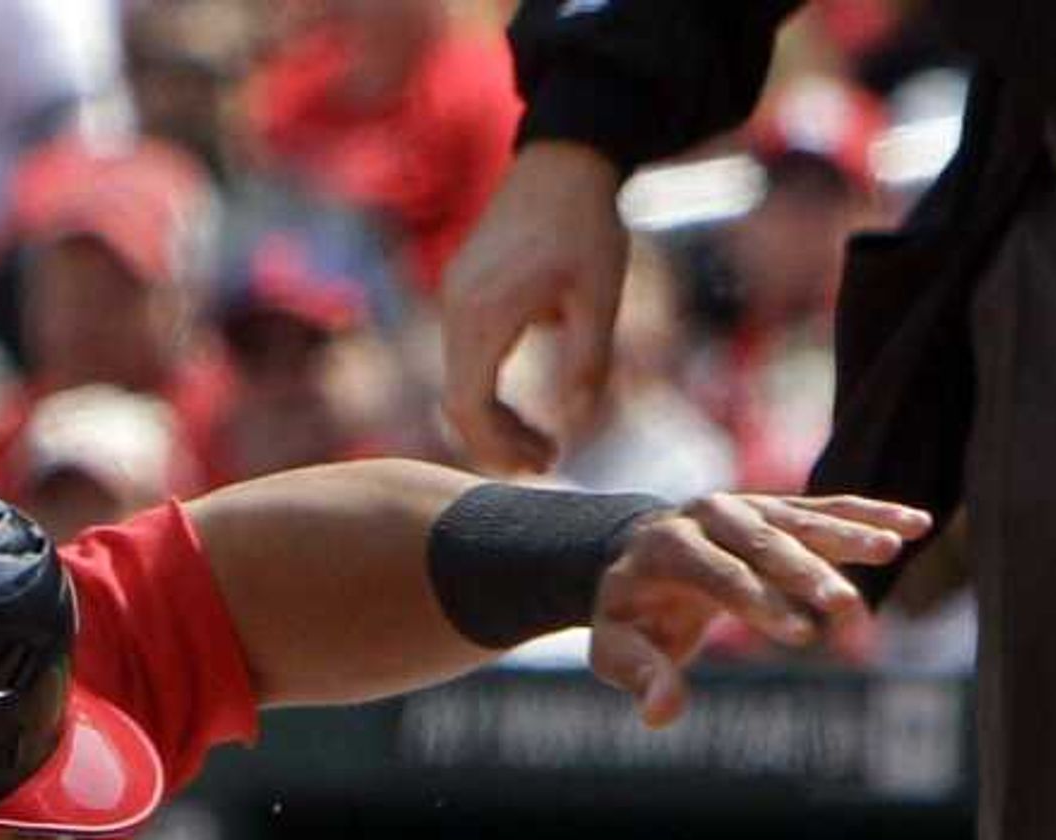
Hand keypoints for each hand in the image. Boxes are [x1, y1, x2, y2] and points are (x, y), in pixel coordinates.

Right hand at [438, 142, 630, 475]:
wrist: (562, 159)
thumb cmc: (587, 224)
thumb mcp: (601, 295)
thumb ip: (589, 361)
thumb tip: (578, 423)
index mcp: (484, 314)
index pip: (470, 406)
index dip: (499, 448)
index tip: (542, 464)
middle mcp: (456, 309)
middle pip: (457, 402)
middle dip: (497, 443)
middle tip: (546, 464)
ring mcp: (454, 298)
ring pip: (459, 382)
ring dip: (494, 419)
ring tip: (541, 442)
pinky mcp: (462, 290)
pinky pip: (464, 356)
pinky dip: (489, 388)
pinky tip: (526, 402)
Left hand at [591, 494, 933, 727]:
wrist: (634, 557)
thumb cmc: (630, 614)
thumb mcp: (616, 650)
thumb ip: (641, 676)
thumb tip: (661, 715)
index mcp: (667, 546)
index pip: (719, 575)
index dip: (758, 603)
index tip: (798, 635)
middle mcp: (709, 514)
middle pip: (764, 544)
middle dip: (806, 574)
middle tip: (844, 607)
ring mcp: (749, 505)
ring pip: (803, 520)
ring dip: (848, 535)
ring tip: (893, 548)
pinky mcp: (779, 507)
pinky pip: (829, 508)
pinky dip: (870, 515)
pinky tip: (915, 525)